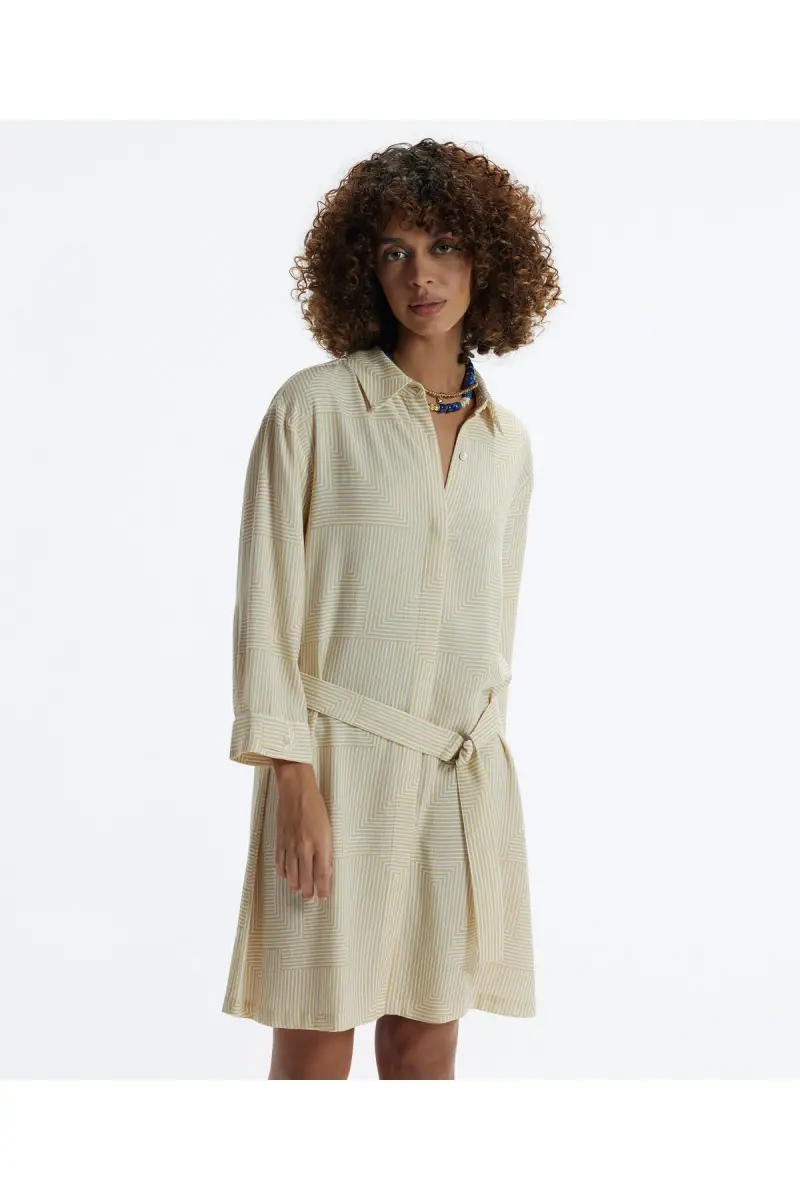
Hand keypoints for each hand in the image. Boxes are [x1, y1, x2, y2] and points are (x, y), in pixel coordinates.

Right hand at [272, 762, 332, 900]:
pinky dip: (282, 871)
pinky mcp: (280, 840)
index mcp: (320, 844)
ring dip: (296, 885)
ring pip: (292, 873)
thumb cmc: (316, 807)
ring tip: (299, 891)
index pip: (322, 874)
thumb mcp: (328, 829)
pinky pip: (280, 861)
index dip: (323, 889)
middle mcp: (304, 847)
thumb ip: (326, 849)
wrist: (296, 791)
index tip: (324, 897)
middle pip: (306, 877)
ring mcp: (290, 845)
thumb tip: (325, 869)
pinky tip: (285, 876)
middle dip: (309, 891)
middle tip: (311, 898)